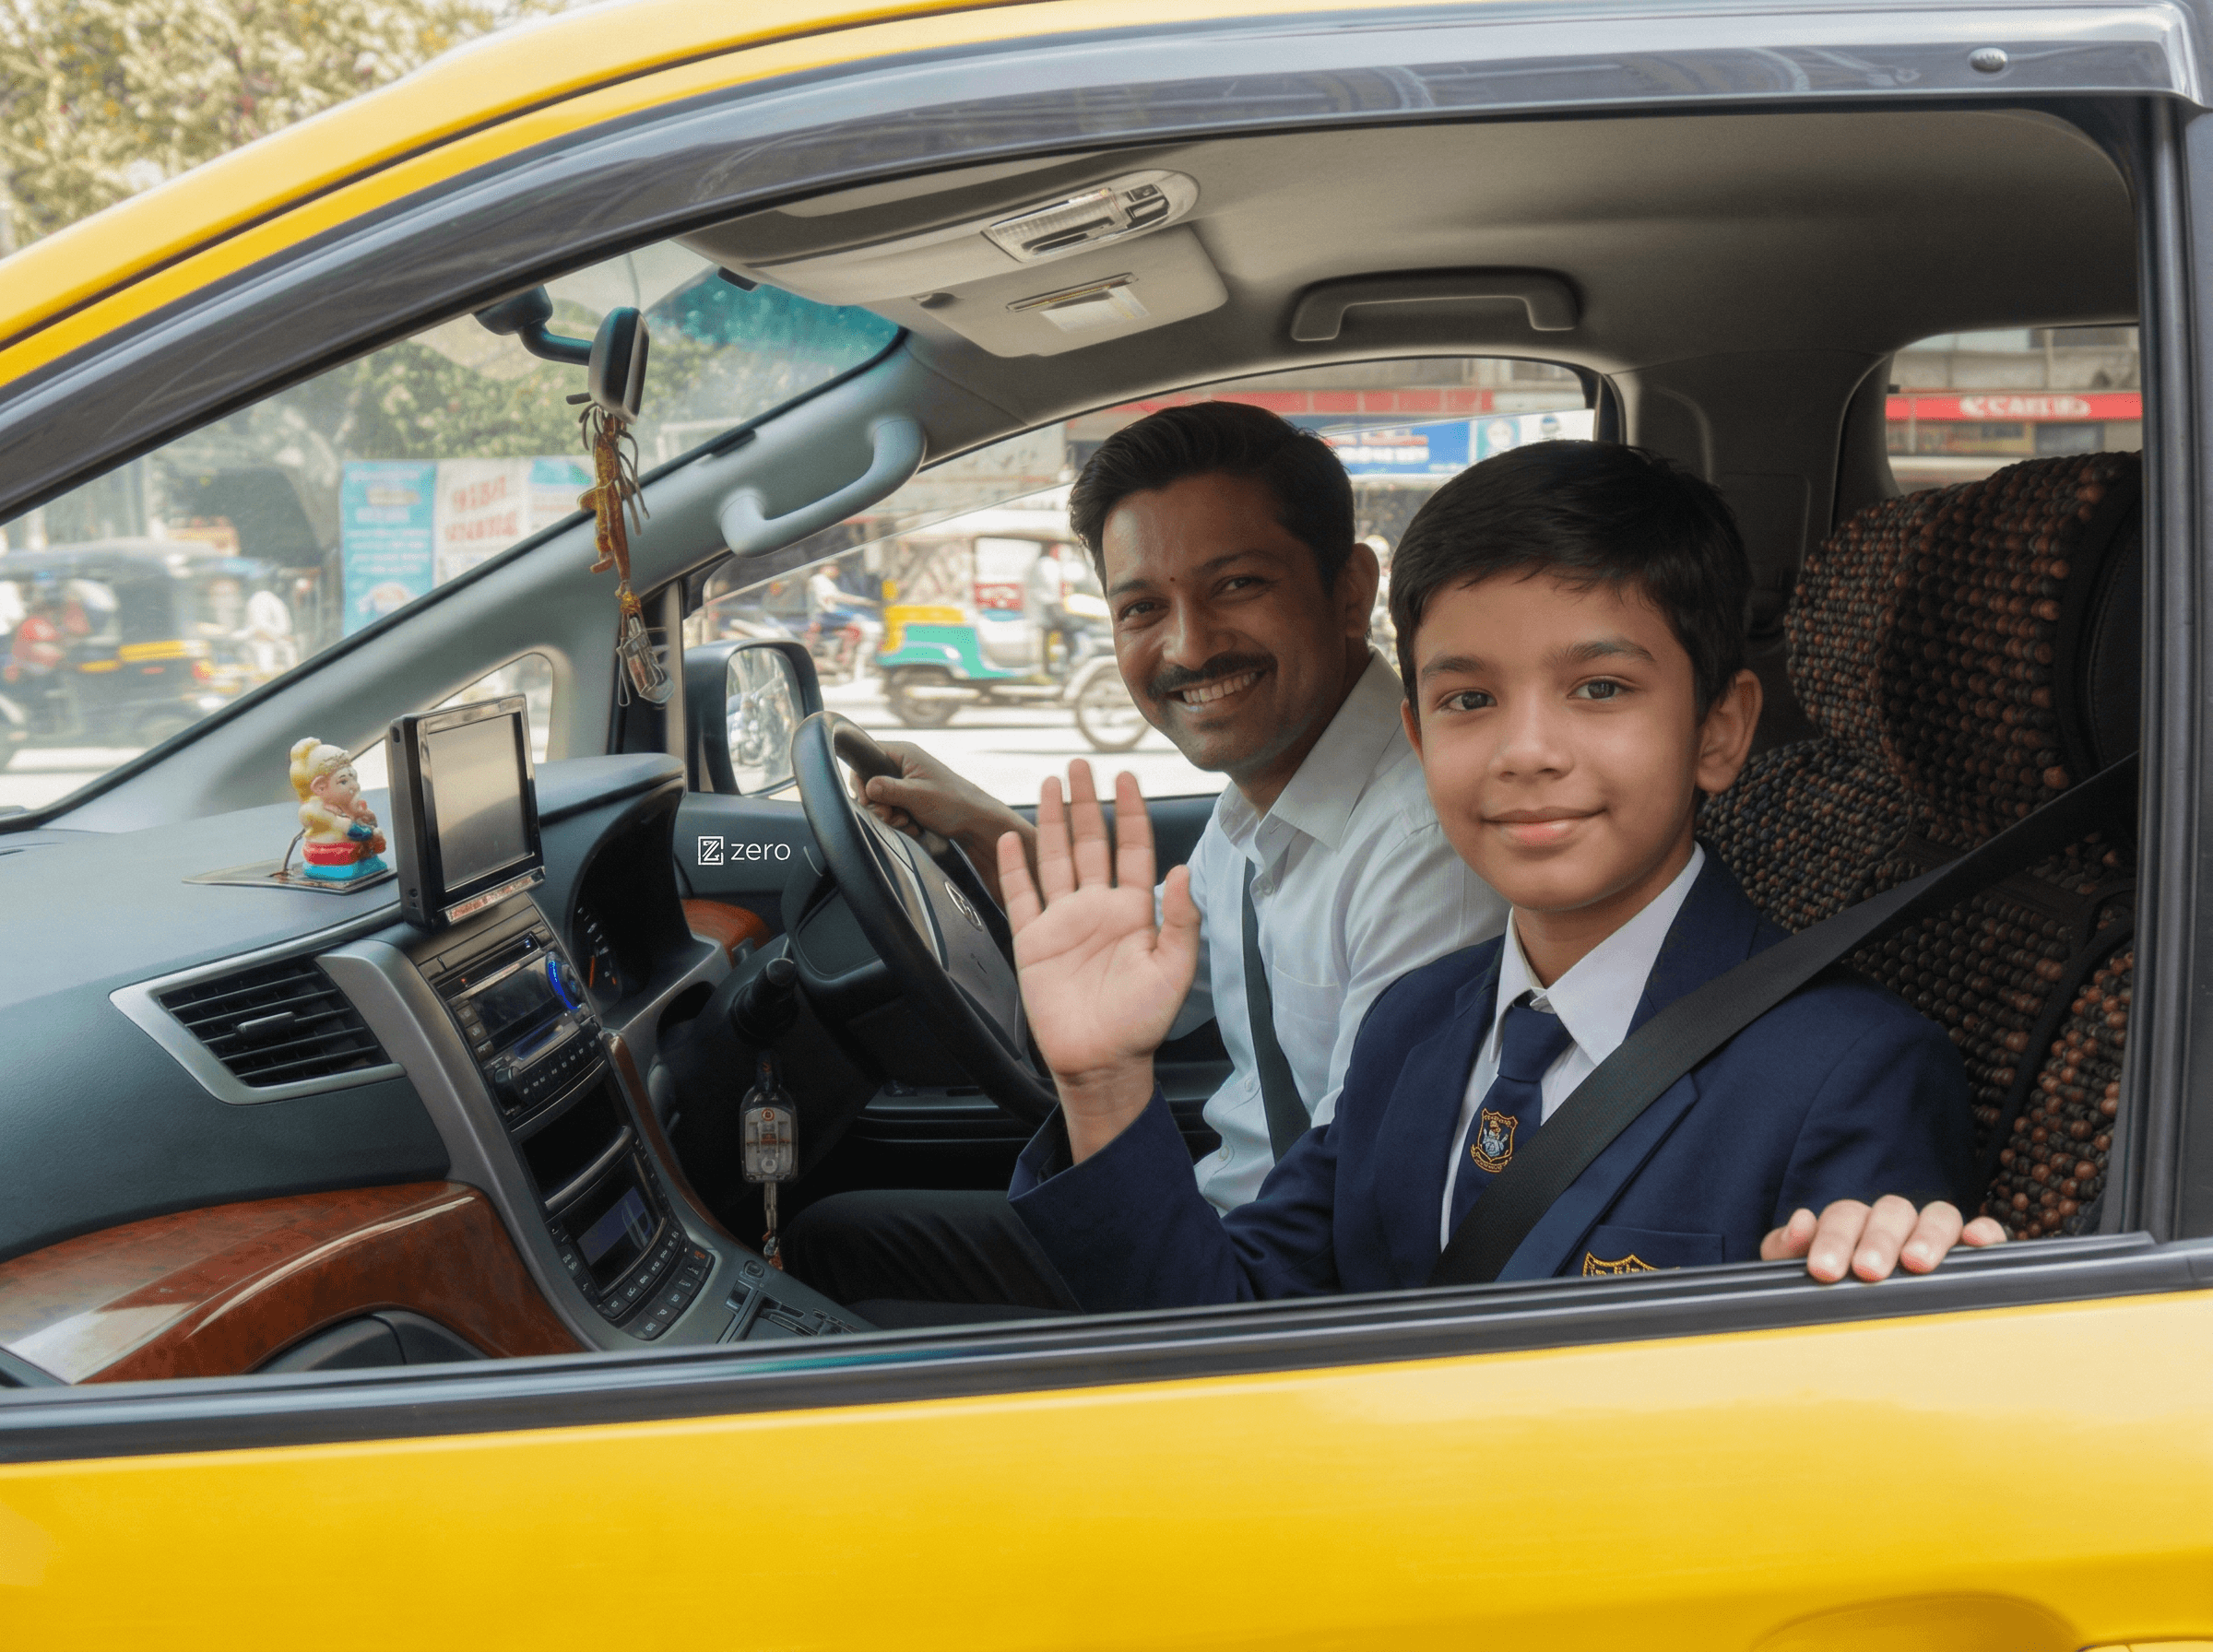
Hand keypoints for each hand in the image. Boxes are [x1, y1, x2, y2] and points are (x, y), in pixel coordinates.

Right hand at [851, 739, 1033, 902]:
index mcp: (905, 753)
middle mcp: (904, 764)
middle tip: (891, 816)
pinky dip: (899, 819)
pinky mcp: (911, 797)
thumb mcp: (918, 795)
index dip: (861, 778)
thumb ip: (889, 789)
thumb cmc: (954, 803)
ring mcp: (907, 781)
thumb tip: (867, 786)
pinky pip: (893, 808)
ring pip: (881, 798)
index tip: (867, 799)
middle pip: (871, 781)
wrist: (976, 821)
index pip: (867, 754)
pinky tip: (912, 826)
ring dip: (889, 815)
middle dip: (877, 803)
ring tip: (907, 822)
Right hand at [999, 760, 1199, 1162]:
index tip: (1126, 778)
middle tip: (1080, 765)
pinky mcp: (1033, 941)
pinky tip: (1011, 837)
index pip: (1133, 849)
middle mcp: (1097, 908)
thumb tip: (1182, 871)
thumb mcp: (1173, 970)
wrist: (1101, 1063)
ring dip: (1053, 821)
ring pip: (1055, 859)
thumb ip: (1179, 919)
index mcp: (1133, 912)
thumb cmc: (1141, 1022)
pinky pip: (1021, 896)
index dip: (1130, 813)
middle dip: (1086, 803)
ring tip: (1051, 784)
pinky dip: (1014, 867)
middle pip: (1090, 843)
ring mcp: (1063, 922)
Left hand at [1761, 1196, 2006, 1281]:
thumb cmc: (1835, 1296)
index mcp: (1854, 1224)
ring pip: (1938, 1215)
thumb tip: (1800, 1221)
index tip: (1824, 1270)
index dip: (1833, 1237)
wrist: (1870, 1340)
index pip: (1846, 1215)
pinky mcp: (1972, 1252)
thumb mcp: (1801, 1275)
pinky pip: (1984, 1231)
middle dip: (1878, 1240)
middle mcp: (1895, 1224)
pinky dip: (1983, 1232)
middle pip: (1891, 1211)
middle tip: (1868, 1271)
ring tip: (1917, 1264)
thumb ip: (1788, 1251)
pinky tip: (1976, 1244)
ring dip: (1927, 1235)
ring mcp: (1935, 1235)